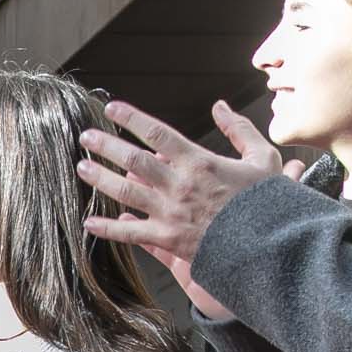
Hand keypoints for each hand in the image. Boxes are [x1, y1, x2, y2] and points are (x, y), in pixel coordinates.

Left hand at [77, 99, 285, 273]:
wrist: (269, 245)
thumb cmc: (266, 202)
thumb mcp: (262, 158)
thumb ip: (239, 130)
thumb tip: (220, 106)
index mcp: (199, 161)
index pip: (157, 133)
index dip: (132, 118)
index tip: (111, 108)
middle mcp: (179, 185)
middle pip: (134, 160)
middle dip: (106, 146)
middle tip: (85, 137)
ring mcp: (171, 213)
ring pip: (127, 192)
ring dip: (101, 179)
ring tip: (81, 167)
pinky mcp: (168, 239)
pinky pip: (131, 234)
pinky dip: (108, 228)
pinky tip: (89, 222)